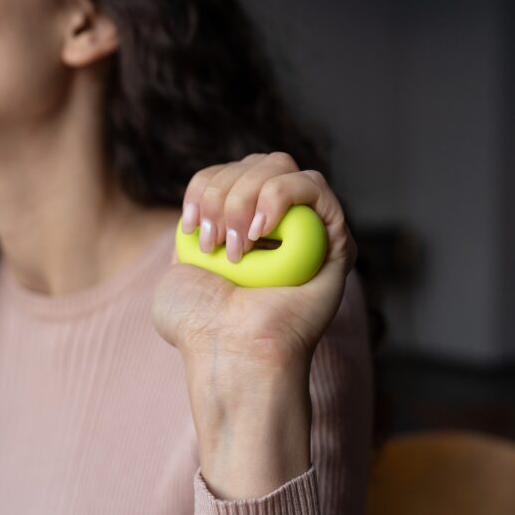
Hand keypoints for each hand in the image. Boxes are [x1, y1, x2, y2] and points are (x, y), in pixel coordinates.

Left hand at [152, 152, 355, 373]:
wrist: (230, 352)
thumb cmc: (200, 326)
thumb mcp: (178, 268)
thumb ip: (193, 230)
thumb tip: (207, 210)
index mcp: (240, 227)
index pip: (228, 171)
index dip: (205, 185)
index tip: (190, 226)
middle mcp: (277, 224)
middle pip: (254, 163)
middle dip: (223, 192)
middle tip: (214, 241)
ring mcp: (307, 228)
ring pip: (280, 165)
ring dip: (246, 197)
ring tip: (237, 246)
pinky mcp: (335, 237)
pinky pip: (315, 184)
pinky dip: (281, 196)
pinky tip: (261, 232)